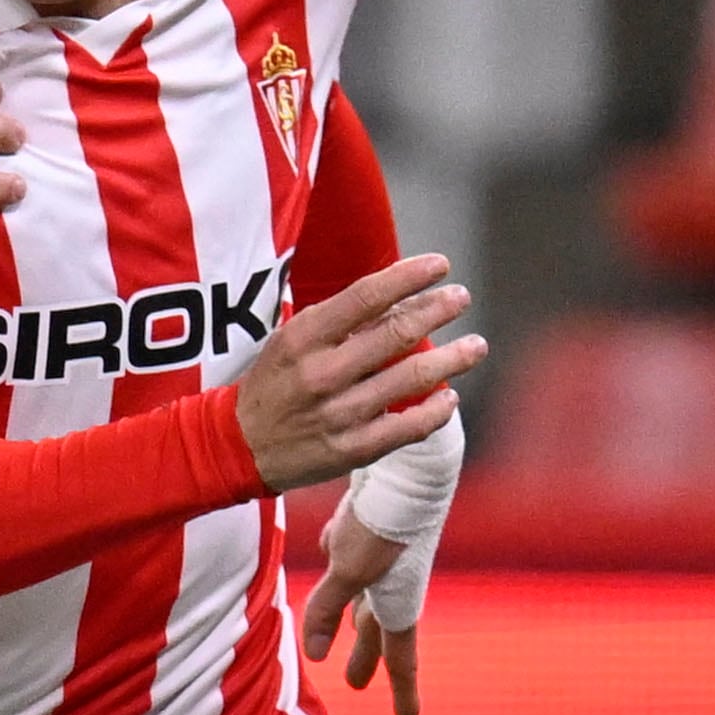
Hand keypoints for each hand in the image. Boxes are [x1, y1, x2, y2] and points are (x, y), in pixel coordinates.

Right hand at [236, 253, 477, 491]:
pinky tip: (449, 397)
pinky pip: (409, 427)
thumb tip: (400, 297)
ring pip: (412, 378)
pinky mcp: (353, 449)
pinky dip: (436, 410)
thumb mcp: (290, 343)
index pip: (365, 297)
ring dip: (453, 358)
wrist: (238, 448)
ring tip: (475, 346)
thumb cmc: (274, 386)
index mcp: (302, 339)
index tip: (441, 265)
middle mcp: (322, 374)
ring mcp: (339, 414)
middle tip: (462, 298)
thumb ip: (338, 322)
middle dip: (438, 310)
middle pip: (396, 333)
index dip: (409, 277)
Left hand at [298, 493, 427, 714]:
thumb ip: (328, 609)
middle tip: (355, 680)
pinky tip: (330, 541)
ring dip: (351, 611)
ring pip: (363, 589)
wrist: (408, 461)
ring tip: (345, 628)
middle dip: (365, 655)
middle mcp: (395, 580)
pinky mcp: (369, 524)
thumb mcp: (349, 570)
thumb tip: (317, 654)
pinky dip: (338, 546)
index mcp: (400, 601)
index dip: (404, 693)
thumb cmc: (382, 522)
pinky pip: (348, 545)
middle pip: (376, 627)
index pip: (402, 659)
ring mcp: (383, 552)